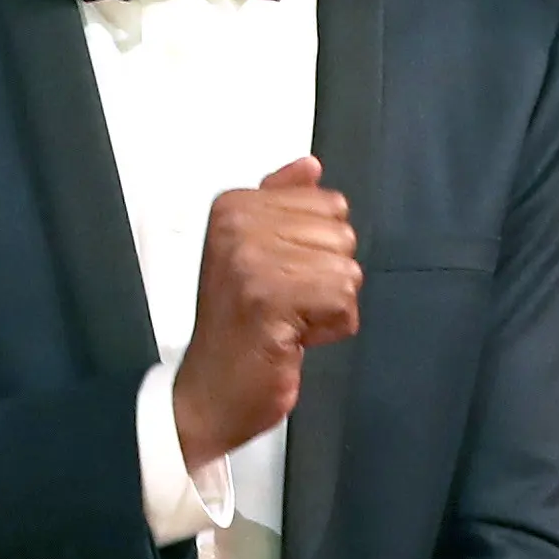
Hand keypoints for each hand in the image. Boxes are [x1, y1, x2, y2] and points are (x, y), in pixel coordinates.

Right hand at [172, 157, 359, 468]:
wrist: (211, 392)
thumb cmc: (238, 329)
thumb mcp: (254, 254)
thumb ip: (282, 204)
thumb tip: (310, 166)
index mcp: (234, 205)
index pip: (330, 205)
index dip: (318, 251)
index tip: (279, 277)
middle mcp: (238, 225)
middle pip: (342, 236)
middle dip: (327, 279)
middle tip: (284, 304)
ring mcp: (251, 261)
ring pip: (347, 271)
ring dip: (329, 307)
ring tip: (287, 321)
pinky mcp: (270, 299)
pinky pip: (342, 301)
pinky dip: (329, 329)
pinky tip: (293, 338)